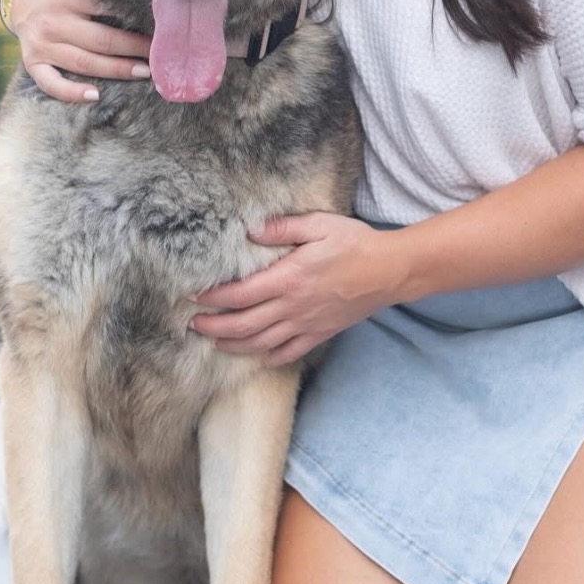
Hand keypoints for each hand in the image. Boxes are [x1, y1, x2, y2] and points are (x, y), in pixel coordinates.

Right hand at [10, 0, 152, 101]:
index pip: (108, 8)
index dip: (137, 16)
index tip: (161, 24)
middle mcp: (54, 20)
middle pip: (102, 41)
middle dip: (134, 49)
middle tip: (159, 55)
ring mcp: (42, 43)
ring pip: (84, 63)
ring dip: (116, 70)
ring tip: (143, 73)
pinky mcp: (32, 61)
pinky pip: (50, 83)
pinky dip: (70, 93)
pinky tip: (94, 96)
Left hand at [191, 214, 404, 366]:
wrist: (389, 271)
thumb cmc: (354, 243)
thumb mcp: (319, 225)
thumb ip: (284, 228)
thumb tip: (251, 230)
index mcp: (289, 278)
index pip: (241, 294)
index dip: (214, 298)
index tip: (194, 297)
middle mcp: (293, 306)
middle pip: (244, 324)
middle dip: (215, 326)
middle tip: (194, 324)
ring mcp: (306, 324)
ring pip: (262, 342)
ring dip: (234, 344)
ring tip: (215, 342)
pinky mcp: (320, 333)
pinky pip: (290, 352)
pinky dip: (270, 358)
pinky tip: (258, 357)